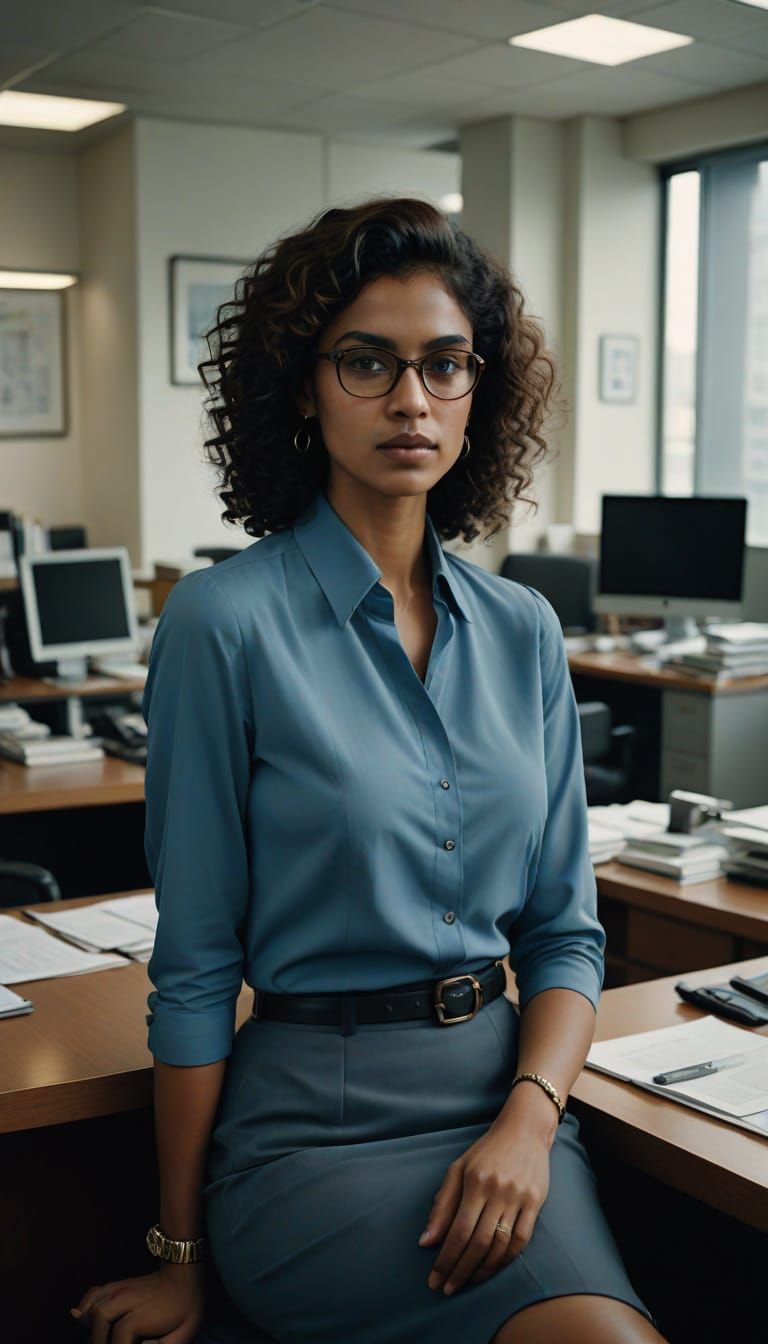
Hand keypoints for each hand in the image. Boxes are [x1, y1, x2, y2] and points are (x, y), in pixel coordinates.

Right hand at [70, 1261, 203, 1342]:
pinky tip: (81, 1317)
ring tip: (94, 1341)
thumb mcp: (186, 1329)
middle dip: (98, 1339)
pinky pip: (96, 1292)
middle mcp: (130, 1297)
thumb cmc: (187, 1305)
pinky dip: (86, 1305)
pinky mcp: (119, 1285)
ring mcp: (122, 1288)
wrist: (186, 1272)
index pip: (123, 1333)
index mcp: (147, 1311)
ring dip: (89, 1325)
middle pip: (103, 1315)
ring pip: (96, 1303)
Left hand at [418, 1112, 550, 1297]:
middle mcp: (497, 1191)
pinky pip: (521, 1240)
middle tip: (446, 1289)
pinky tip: (492, 1268)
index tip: (434, 1279)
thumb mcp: (458, 1169)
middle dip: (460, 1270)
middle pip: (477, 1243)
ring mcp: (518, 1198)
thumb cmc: (486, 1150)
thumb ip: (442, 1204)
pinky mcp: (535, 1203)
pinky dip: (505, 1259)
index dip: (445, 1259)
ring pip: (499, 1245)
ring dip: (482, 1270)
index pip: (458, 1230)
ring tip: (467, 1283)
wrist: (525, 1130)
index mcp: (474, 1182)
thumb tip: (426, 1242)